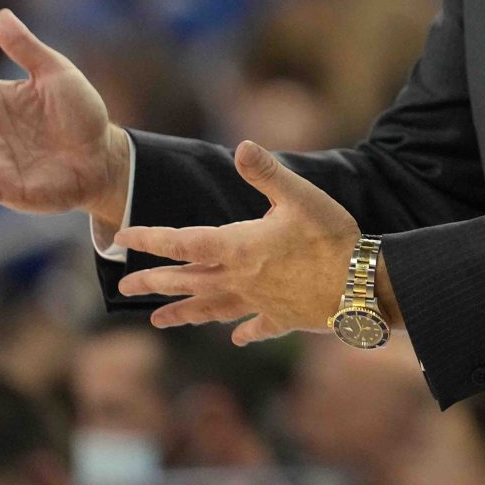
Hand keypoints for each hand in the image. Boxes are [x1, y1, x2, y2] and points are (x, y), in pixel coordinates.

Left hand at [114, 140, 378, 344]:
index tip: (121, 237)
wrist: (364, 285)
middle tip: (124, 286)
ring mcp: (260, 303)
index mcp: (239, 247)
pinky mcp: (283, 318)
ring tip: (158, 321)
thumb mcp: (301, 195)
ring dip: (183, 314)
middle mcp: (241, 279)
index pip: (182, 243)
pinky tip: (237, 339)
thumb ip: (267, 172)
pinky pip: (258, 327)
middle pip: (187, 282)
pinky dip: (245, 333)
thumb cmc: (332, 237)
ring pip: (212, 310)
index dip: (150, 238)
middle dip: (153, 283)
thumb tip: (241, 146)